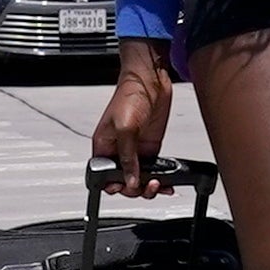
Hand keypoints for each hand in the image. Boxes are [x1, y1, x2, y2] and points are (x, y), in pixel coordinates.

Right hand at [93, 43, 175, 194]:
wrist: (150, 81)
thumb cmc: (129, 96)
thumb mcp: (125, 128)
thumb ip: (128, 157)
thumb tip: (130, 181)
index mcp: (103, 147)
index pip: (104, 176)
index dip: (114, 186)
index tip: (126, 187)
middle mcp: (118, 151)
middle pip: (123, 181)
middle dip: (134, 188)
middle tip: (146, 185)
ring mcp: (135, 150)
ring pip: (138, 179)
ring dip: (148, 187)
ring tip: (158, 185)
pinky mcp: (149, 148)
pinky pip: (153, 170)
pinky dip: (159, 179)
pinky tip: (166, 183)